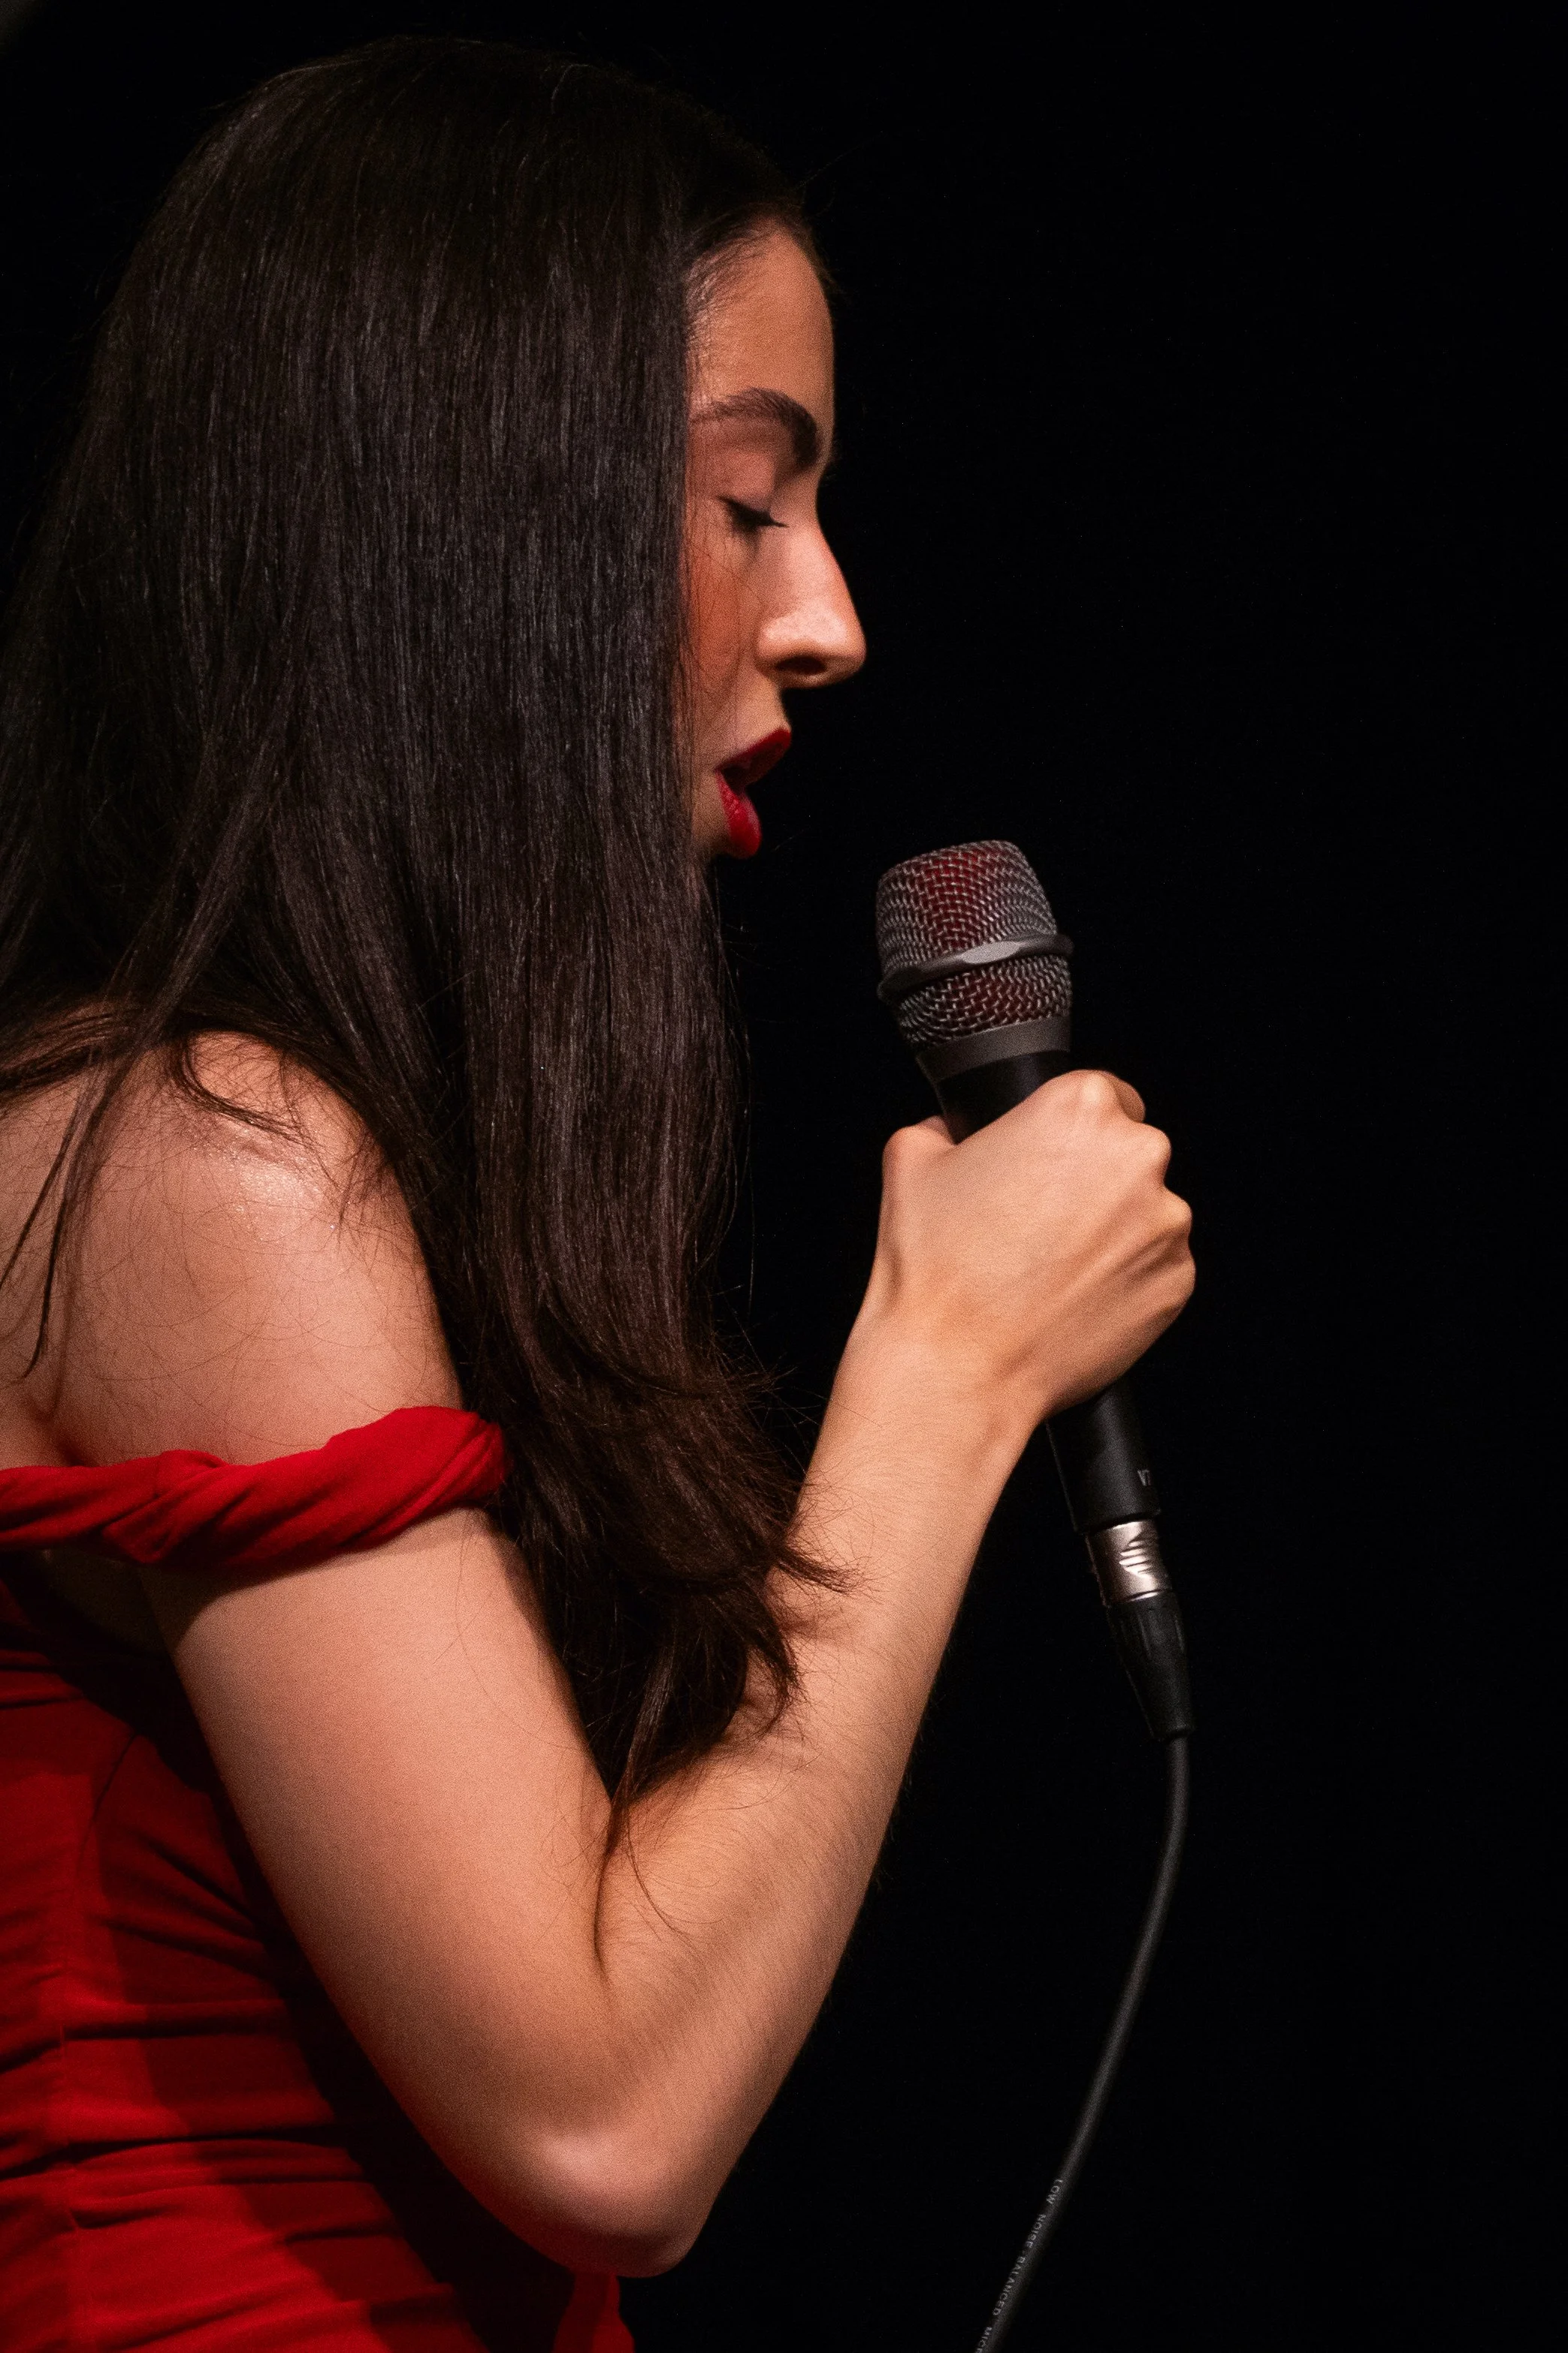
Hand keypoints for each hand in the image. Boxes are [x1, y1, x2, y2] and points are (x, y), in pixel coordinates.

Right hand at [855, 1071, 1193, 1443]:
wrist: (959, 1367)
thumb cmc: (937, 1268)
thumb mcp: (911, 1162)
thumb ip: (941, 1128)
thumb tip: (949, 1132)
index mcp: (1079, 1108)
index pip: (1103, 1092)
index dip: (1072, 1128)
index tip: (1052, 1158)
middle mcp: (1136, 1157)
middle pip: (1129, 1151)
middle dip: (1094, 1179)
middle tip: (1041, 1219)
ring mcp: (1166, 1224)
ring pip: (1147, 1212)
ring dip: (1113, 1230)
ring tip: (1051, 1267)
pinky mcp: (1177, 1283)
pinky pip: (1157, 1267)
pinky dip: (1125, 1278)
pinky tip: (1073, 1297)